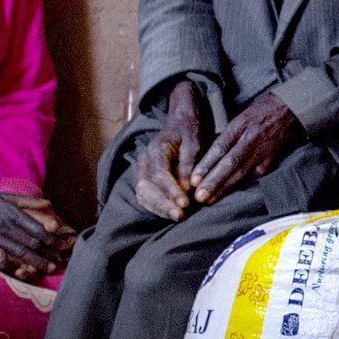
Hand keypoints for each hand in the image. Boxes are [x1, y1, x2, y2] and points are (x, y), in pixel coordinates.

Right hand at [0, 185, 65, 279]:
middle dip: (46, 254)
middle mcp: (3, 226)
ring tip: (47, 268)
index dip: (51, 239)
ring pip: (18, 253)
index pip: (36, 228)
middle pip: (30, 243)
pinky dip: (15, 265)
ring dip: (35, 262)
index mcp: (11, 212)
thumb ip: (27, 201)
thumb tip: (49, 203)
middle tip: (59, 262)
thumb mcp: (4, 196)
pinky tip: (24, 271)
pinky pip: (1, 259)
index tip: (61, 245)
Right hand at [131, 82, 209, 220]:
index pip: (159, 174)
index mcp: (156, 150)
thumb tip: (186, 189)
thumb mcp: (195, 143)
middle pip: (146, 187)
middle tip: (180, 215)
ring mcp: (143, 170)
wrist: (182, 121)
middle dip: (163, 204)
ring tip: (178, 217)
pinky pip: (146, 196)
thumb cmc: (191, 130)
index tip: (185, 203)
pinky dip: (156, 207)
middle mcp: (145, 160)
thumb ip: (188, 165)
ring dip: (159, 208)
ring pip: (144, 194)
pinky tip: (170, 214)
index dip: (172, 191)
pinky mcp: (146, 178)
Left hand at [189, 93, 300, 203]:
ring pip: (241, 173)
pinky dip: (241, 184)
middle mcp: (249, 140)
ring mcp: (261, 152)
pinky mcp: (271, 161)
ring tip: (209, 200)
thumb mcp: (240, 117)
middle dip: (213, 182)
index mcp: (239, 127)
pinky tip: (228, 195)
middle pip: (229, 164)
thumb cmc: (260, 112)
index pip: (220, 148)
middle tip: (199, 197)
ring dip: (224, 188)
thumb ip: (226, 136)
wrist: (289, 109)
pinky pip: (254, 175)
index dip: (207, 165)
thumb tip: (207, 156)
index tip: (194, 179)